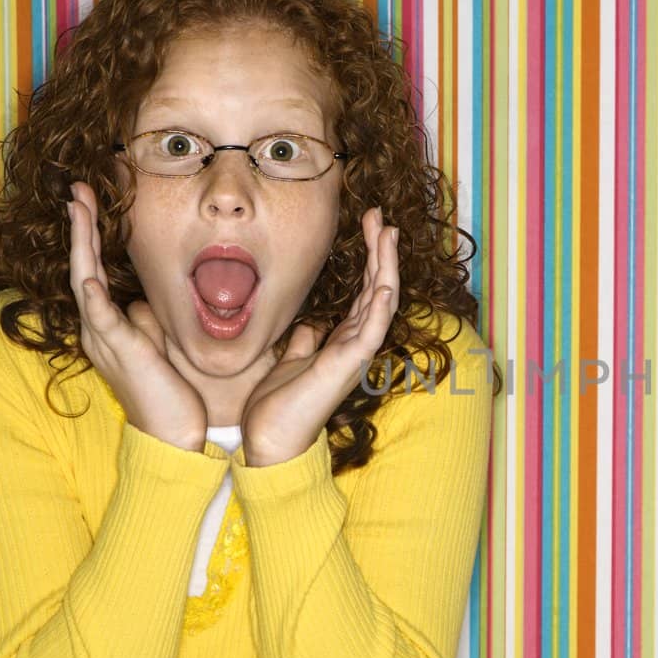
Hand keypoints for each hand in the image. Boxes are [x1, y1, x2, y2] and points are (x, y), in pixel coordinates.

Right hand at [67, 181, 207, 451]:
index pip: (91, 269)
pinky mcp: (121, 352)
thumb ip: (144, 319)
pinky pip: (101, 318)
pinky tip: (87, 271)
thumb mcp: (155, 343)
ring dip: (81, 244)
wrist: (171, 434)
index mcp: (106, 324)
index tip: (90, 200)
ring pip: (84, 281)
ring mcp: (105, 339)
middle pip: (80, 265)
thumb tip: (140, 302)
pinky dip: (92, 294)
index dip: (89, 235)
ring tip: (78, 209)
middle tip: (76, 189)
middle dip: (79, 226)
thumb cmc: (168, 391)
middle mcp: (97, 328)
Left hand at [241, 206, 400, 466]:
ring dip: (386, 266)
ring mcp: (355, 354)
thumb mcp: (290, 360)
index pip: (365, 292)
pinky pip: (372, 330)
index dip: (369, 259)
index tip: (366, 226)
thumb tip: (310, 323)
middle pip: (377, 288)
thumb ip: (304, 340)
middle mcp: (355, 344)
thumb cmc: (278, 407)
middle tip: (379, 216)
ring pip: (381, 301)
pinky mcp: (349, 365)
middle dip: (380, 251)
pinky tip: (386, 281)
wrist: (271, 440)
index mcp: (342, 341)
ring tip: (386, 232)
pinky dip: (382, 304)